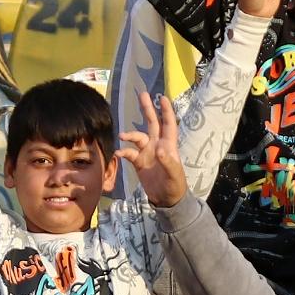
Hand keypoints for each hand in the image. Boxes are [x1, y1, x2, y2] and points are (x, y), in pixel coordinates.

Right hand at [117, 91, 186, 208]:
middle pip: (152, 123)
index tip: (162, 97)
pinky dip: (123, 151)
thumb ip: (168, 161)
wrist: (166, 200)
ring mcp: (147, 153)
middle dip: (148, 109)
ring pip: (137, 137)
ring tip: (122, 135)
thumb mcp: (174, 174)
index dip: (166, 111)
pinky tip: (118, 153)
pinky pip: (129, 152)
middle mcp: (157, 145)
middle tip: (142, 94)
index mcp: (168, 145)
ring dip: (130, 134)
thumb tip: (159, 148)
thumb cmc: (175, 185)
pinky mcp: (138, 162)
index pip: (169, 124)